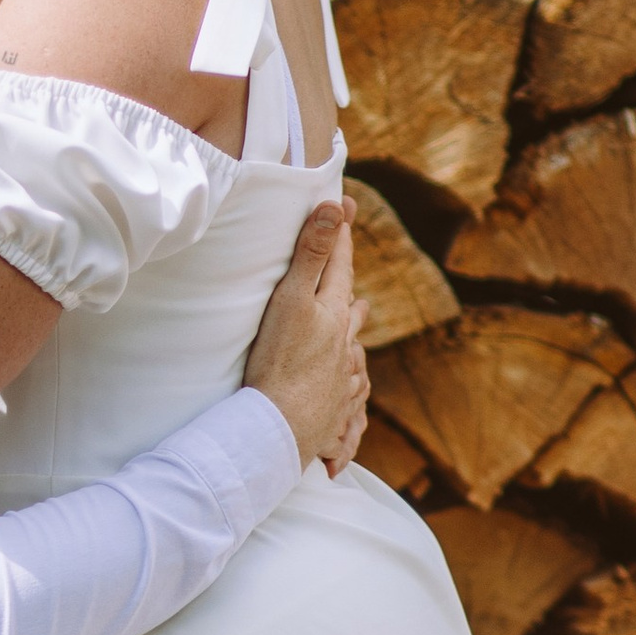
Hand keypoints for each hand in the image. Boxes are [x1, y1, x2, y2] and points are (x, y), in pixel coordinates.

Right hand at [244, 200, 369, 475]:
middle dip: (350, 300)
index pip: (340, 267)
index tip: (344, 206)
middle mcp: (345, 347)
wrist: (281, 427)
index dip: (340, 236)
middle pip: (353, 314)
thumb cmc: (280, 362)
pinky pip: (351, 402)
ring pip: (355, 358)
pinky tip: (349, 396)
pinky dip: (351, 394)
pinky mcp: (335, 415)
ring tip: (352, 343)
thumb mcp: (291, 299)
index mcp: (334, 315)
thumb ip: (312, 254)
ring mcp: (343, 382)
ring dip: (352, 346)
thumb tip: (334, 208)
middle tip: (354, 293)